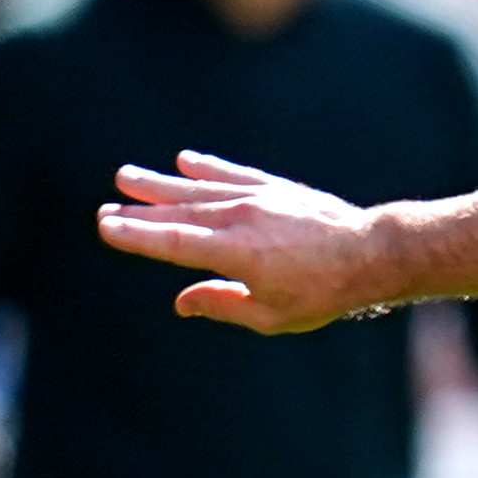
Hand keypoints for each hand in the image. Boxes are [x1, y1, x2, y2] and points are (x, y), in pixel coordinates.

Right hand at [98, 152, 400, 332]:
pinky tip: (185, 162)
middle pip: (179, 212)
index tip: (107, 226)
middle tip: (104, 207)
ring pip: (199, 189)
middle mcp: (241, 218)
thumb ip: (224, 305)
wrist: (372, 252)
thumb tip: (182, 301)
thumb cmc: (325, 292)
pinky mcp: (275, 188)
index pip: (174, 241)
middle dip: (140, 210)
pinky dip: (208, 169)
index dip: (138, 235)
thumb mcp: (273, 315)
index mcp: (236, 253)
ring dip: (162, 183)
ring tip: (127, 176)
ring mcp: (258, 198)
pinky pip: (234, 174)